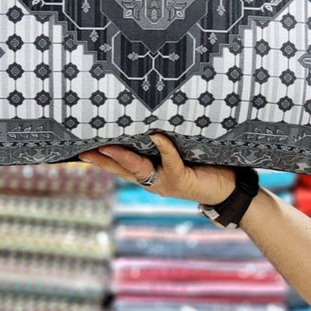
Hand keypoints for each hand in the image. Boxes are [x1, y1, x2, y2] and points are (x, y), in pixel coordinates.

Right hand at [78, 132, 235, 205]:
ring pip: (138, 168)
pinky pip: (170, 161)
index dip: (102, 160)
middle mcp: (154, 181)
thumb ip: (164, 145)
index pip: (121, 167)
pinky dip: (163, 147)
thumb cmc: (204, 167)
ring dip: (121, 156)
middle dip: (102, 160)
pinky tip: (155, 135)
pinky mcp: (181, 180)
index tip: (82, 151)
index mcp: (150, 175)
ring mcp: (165, 182)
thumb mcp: (178, 156)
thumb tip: (151, 121)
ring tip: (106, 144)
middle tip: (83, 151)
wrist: (228, 190)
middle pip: (122, 170)